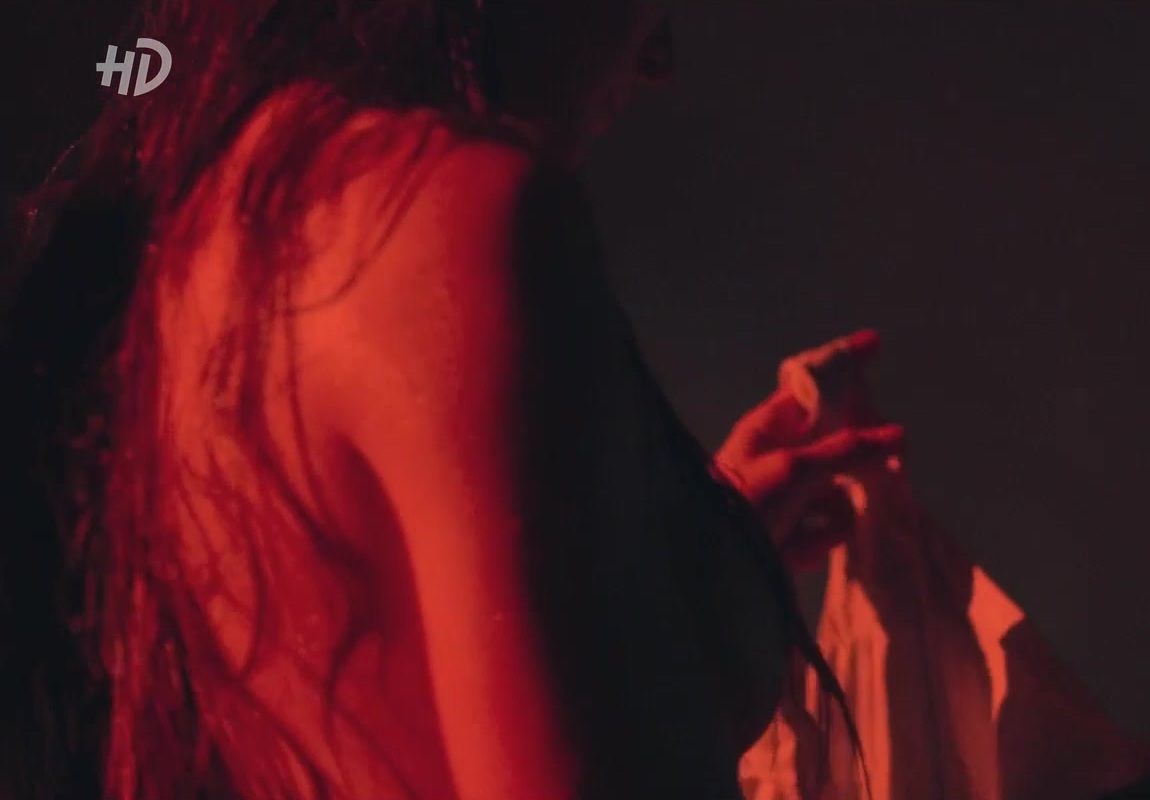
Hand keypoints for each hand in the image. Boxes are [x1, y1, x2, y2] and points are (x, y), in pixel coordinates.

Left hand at [714, 330, 903, 571]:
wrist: (709, 564)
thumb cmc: (744, 503)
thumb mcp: (795, 468)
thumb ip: (846, 450)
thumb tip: (896, 434)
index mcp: (770, 427)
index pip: (812, 387)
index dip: (842, 366)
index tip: (875, 343)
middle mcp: (780, 456)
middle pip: (836, 442)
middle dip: (853, 459)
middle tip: (869, 468)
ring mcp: (788, 496)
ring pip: (839, 491)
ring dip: (833, 510)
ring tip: (811, 520)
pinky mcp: (793, 534)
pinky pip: (828, 529)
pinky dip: (817, 540)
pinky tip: (797, 548)